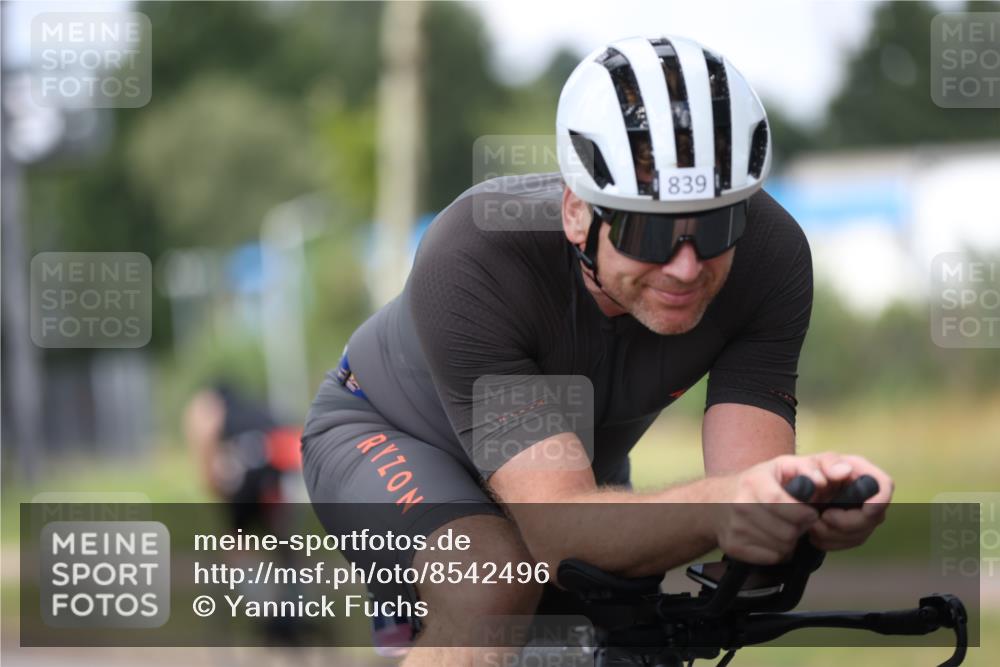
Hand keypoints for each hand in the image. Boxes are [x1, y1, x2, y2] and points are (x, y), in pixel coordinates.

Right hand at [712, 455, 827, 564]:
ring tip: (783, 528)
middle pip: (786, 531)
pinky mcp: (733, 546)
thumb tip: (825, 480)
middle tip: (796, 521)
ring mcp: (735, 527)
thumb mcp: (781, 465)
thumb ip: (808, 467)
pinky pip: (771, 558)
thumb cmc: (757, 483)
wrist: (714, 502)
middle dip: (799, 529)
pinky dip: (777, 552)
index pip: (780, 502)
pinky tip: (771, 538)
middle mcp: (740, 504)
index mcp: (753, 481)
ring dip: (790, 542)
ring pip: (782, 547)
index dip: (802, 513)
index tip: (811, 514)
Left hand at [807, 452, 892, 551]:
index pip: (883, 484)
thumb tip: (845, 471)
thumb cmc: (804, 472)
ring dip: (834, 534)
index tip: (866, 511)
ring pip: (861, 534)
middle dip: (847, 523)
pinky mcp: (853, 530)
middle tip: (822, 518)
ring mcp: (863, 514)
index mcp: (861, 471)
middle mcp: (867, 494)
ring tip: (812, 525)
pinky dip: (830, 542)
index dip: (879, 500)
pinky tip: (814, 534)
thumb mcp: (811, 462)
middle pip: (874, 517)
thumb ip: (827, 464)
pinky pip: (849, 543)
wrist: (793, 492)